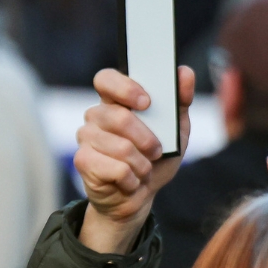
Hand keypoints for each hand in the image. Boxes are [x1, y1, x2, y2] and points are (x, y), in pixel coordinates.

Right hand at [74, 66, 193, 253]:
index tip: (146, 102)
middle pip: (118, 117)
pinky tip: (130, 181)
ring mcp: (86, 137)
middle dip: (146, 138)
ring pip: (121, 147)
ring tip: (143, 169)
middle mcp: (96, 115)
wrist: (142, 195)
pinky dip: (132, 179)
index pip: (106, 79)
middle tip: (157, 150)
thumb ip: (180, 100)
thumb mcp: (177, 129)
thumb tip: (185, 72)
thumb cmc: (156, 157)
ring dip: (142, 164)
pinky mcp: (83, 161)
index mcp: (115, 100)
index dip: (124, 88)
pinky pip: (116, 168)